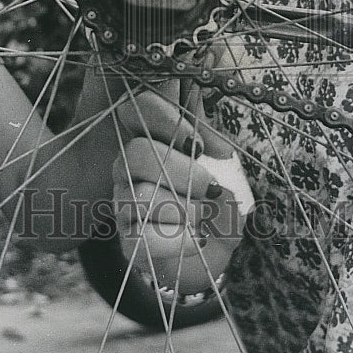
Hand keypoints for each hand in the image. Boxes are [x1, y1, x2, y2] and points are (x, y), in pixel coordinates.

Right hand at [111, 80, 245, 293]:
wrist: (216, 245)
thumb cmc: (218, 198)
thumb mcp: (227, 169)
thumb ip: (218, 150)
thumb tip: (219, 150)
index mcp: (155, 135)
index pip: (141, 107)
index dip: (165, 120)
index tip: (197, 146)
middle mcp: (131, 163)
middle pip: (136, 152)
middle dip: (180, 170)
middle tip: (211, 187)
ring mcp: (125, 200)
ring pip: (141, 196)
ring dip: (183, 208)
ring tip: (204, 216)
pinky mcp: (128, 239)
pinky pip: (142, 236)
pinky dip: (178, 240)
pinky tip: (198, 239)